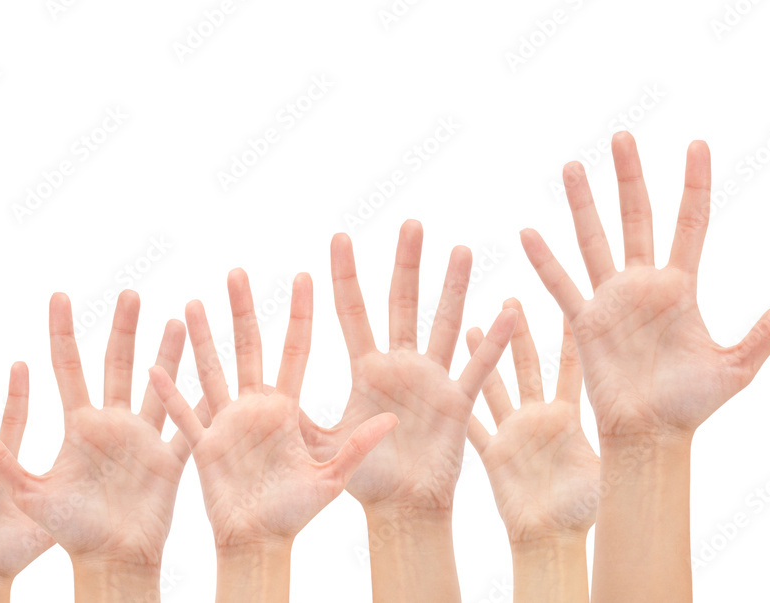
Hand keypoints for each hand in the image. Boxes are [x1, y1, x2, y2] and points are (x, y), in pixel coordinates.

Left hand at [0, 291, 193, 596]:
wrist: (111, 559)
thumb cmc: (70, 530)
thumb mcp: (29, 493)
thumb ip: (0, 459)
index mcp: (79, 425)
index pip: (68, 366)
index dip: (62, 331)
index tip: (59, 295)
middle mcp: (112, 424)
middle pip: (117, 364)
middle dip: (124, 328)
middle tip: (130, 293)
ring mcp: (143, 438)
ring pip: (159, 384)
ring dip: (168, 353)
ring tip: (179, 317)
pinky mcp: (169, 458)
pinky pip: (187, 425)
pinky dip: (197, 403)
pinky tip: (210, 377)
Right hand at [149, 270, 396, 549]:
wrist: (260, 542)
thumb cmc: (295, 513)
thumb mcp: (332, 477)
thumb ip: (358, 447)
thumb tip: (392, 421)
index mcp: (286, 409)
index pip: (295, 350)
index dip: (300, 315)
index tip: (304, 277)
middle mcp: (255, 408)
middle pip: (248, 349)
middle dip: (242, 311)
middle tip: (237, 272)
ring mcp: (227, 423)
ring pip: (212, 371)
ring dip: (202, 339)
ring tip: (192, 304)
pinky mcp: (204, 446)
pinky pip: (185, 416)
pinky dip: (172, 395)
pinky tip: (157, 368)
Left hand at [300, 220, 518, 513]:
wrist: (402, 508)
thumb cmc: (364, 479)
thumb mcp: (322, 445)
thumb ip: (297, 419)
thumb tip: (261, 394)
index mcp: (366, 369)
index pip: (352, 311)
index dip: (345, 276)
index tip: (339, 237)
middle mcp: (400, 365)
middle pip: (403, 304)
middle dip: (405, 264)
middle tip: (411, 223)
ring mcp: (432, 380)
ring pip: (444, 325)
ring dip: (453, 289)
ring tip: (461, 250)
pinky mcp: (457, 403)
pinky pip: (478, 370)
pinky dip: (494, 344)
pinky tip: (508, 312)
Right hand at [465, 299, 599, 545]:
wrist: (551, 540)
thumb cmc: (582, 510)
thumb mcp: (609, 466)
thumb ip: (623, 439)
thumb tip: (652, 414)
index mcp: (567, 416)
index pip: (571, 366)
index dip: (570, 335)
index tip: (570, 302)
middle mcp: (538, 417)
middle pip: (528, 364)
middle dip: (519, 332)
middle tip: (512, 299)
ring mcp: (513, 432)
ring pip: (494, 383)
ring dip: (483, 356)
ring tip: (470, 323)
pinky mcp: (492, 451)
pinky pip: (473, 419)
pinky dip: (463, 396)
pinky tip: (449, 374)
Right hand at [520, 133, 769, 438]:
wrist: (650, 433)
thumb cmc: (693, 405)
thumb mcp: (736, 368)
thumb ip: (766, 332)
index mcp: (682, 289)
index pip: (690, 224)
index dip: (694, 185)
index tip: (697, 145)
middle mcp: (644, 286)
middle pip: (637, 219)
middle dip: (629, 177)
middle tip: (622, 137)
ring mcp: (611, 300)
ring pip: (594, 241)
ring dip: (582, 205)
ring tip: (571, 166)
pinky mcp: (585, 321)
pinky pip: (561, 286)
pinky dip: (545, 262)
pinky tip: (529, 233)